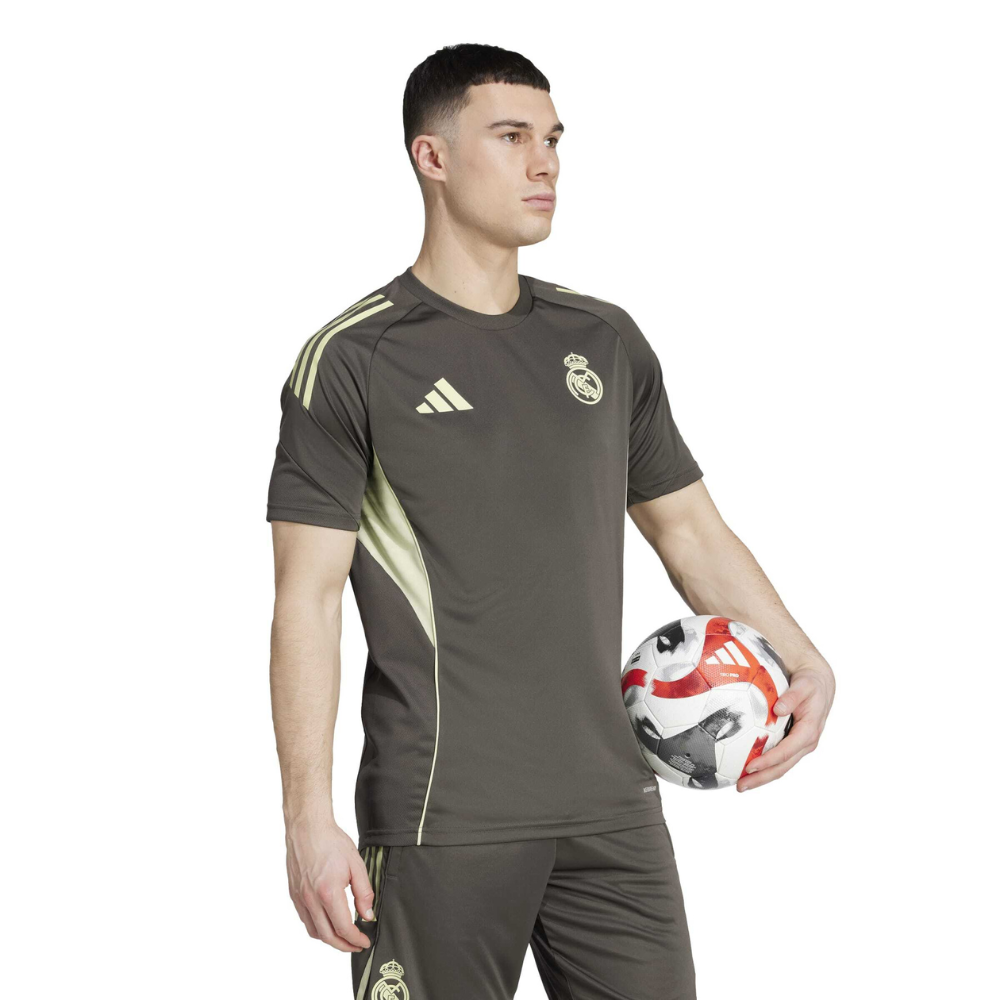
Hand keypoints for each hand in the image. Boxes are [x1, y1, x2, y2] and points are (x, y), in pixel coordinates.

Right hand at [285, 819, 375, 950]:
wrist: (307, 827)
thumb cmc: (331, 841)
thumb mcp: (356, 864)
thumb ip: (364, 892)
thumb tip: (367, 915)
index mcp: (328, 892)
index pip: (343, 927)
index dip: (356, 939)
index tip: (364, 941)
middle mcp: (311, 899)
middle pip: (327, 936)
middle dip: (344, 945)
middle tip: (356, 945)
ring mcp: (300, 898)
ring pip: (314, 931)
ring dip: (329, 939)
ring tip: (343, 937)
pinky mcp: (294, 894)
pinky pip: (305, 920)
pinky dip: (317, 928)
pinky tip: (327, 922)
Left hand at [737, 660, 834, 791]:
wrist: (819, 684)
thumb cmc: (811, 684)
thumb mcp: (805, 686)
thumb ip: (792, 697)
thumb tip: (779, 709)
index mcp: (809, 732)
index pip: (787, 751)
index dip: (769, 760)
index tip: (750, 766)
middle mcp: (805, 743)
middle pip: (782, 766)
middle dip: (762, 777)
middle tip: (740, 786)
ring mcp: (799, 746)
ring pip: (780, 767)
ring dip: (762, 777)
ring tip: (741, 784)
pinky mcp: (792, 743)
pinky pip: (778, 759)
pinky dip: (765, 767)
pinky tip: (748, 769)